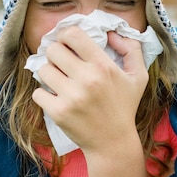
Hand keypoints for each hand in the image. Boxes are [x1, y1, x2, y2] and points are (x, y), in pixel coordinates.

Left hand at [32, 27, 149, 176]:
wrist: (113, 143)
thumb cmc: (124, 106)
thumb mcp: (139, 76)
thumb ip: (131, 49)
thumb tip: (112, 32)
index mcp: (104, 66)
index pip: (72, 34)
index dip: (66, 35)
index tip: (67, 44)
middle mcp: (87, 79)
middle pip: (53, 50)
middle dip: (55, 54)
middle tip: (62, 63)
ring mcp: (71, 96)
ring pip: (43, 70)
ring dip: (49, 74)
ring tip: (59, 81)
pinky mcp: (58, 112)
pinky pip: (37, 92)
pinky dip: (44, 95)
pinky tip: (56, 98)